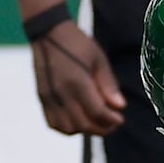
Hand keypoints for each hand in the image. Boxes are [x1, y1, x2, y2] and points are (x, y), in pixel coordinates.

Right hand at [29, 20, 126, 135]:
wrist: (48, 32)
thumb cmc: (78, 44)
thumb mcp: (99, 60)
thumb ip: (109, 85)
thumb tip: (120, 107)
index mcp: (77, 82)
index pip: (97, 112)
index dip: (112, 121)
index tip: (121, 119)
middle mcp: (61, 92)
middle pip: (83, 124)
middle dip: (101, 128)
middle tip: (112, 123)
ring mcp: (49, 96)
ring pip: (67, 128)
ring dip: (84, 130)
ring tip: (96, 122)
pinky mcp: (42, 97)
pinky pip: (52, 122)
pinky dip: (67, 127)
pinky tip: (79, 120)